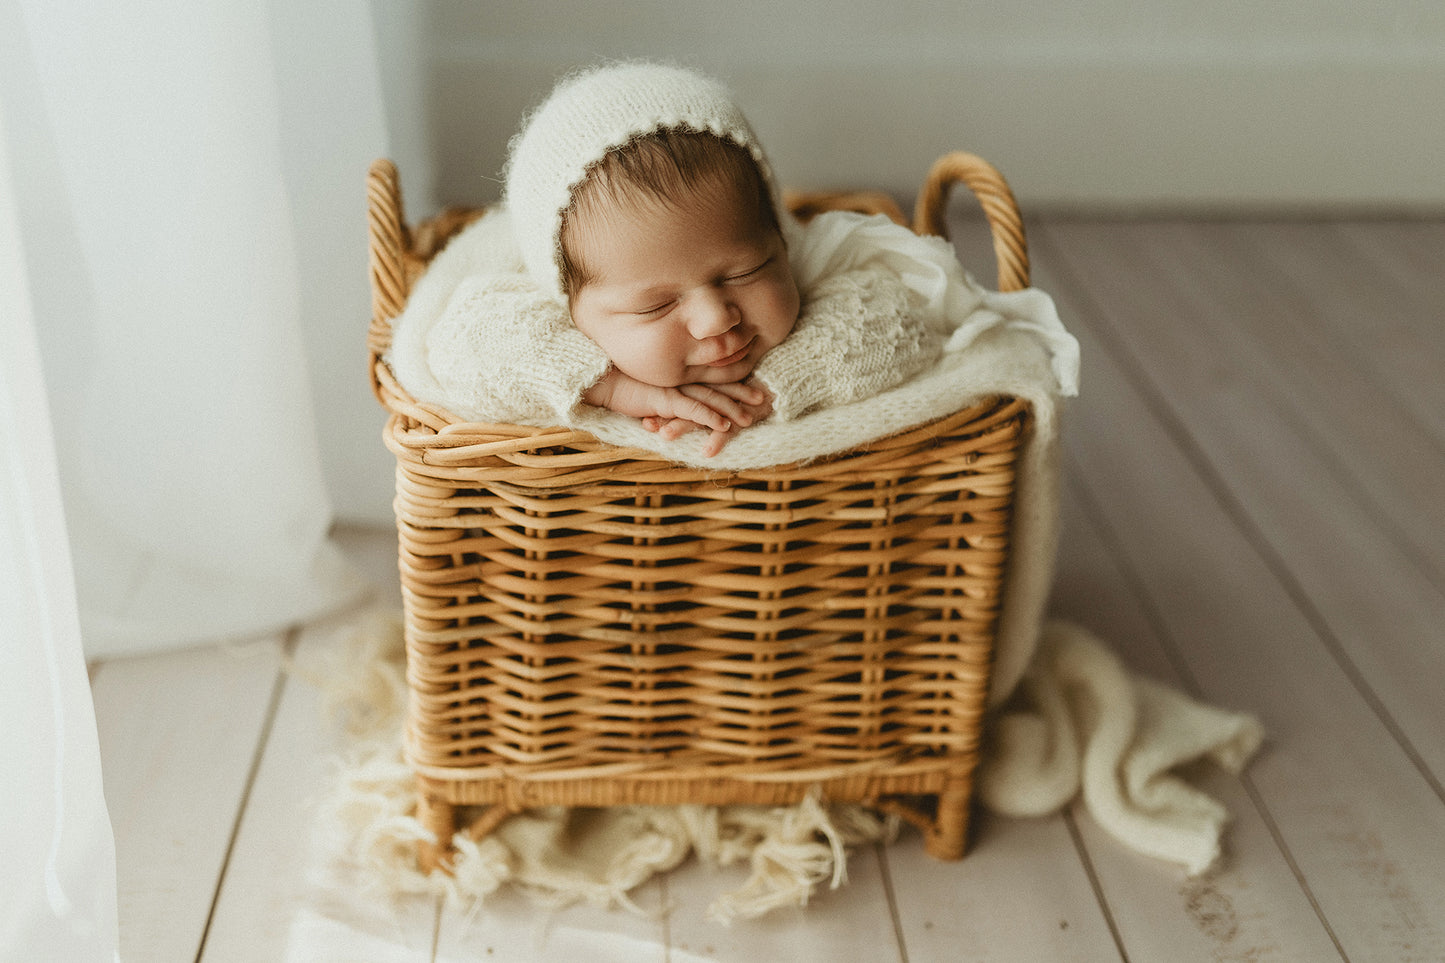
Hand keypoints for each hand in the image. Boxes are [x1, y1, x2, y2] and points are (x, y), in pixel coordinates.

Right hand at [584, 370, 771, 455]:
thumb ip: (663, 401)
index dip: (734, 382)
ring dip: (731, 409)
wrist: (600, 381)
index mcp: (680, 376)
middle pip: (717, 386)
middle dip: (742, 393)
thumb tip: (669, 415)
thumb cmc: (622, 386)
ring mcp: (674, 389)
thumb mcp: (649, 393)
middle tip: (764, 400)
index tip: (754, 386)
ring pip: (710, 398)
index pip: (712, 379)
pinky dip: (709, 416)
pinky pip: (691, 409)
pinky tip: (724, 426)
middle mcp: (681, 380)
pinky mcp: (664, 399)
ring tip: (750, 419)